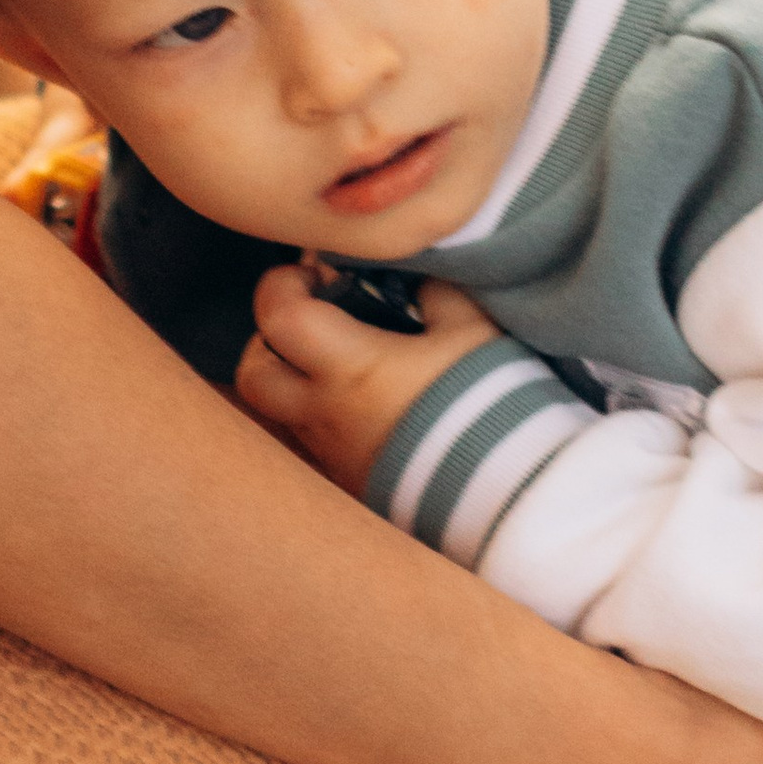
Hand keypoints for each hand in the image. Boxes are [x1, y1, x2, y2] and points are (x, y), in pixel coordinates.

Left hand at [235, 269, 497, 493]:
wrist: (509, 490)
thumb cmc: (490, 402)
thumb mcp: (473, 329)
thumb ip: (436, 290)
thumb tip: (415, 274)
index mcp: (348, 367)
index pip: (277, 314)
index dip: (285, 283)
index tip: (319, 273)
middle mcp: (325, 414)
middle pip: (253, 375)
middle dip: (268, 340)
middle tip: (311, 319)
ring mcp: (334, 454)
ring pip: (280, 412)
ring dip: (295, 379)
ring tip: (342, 360)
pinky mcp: (352, 481)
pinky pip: (316, 440)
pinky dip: (326, 413)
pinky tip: (369, 400)